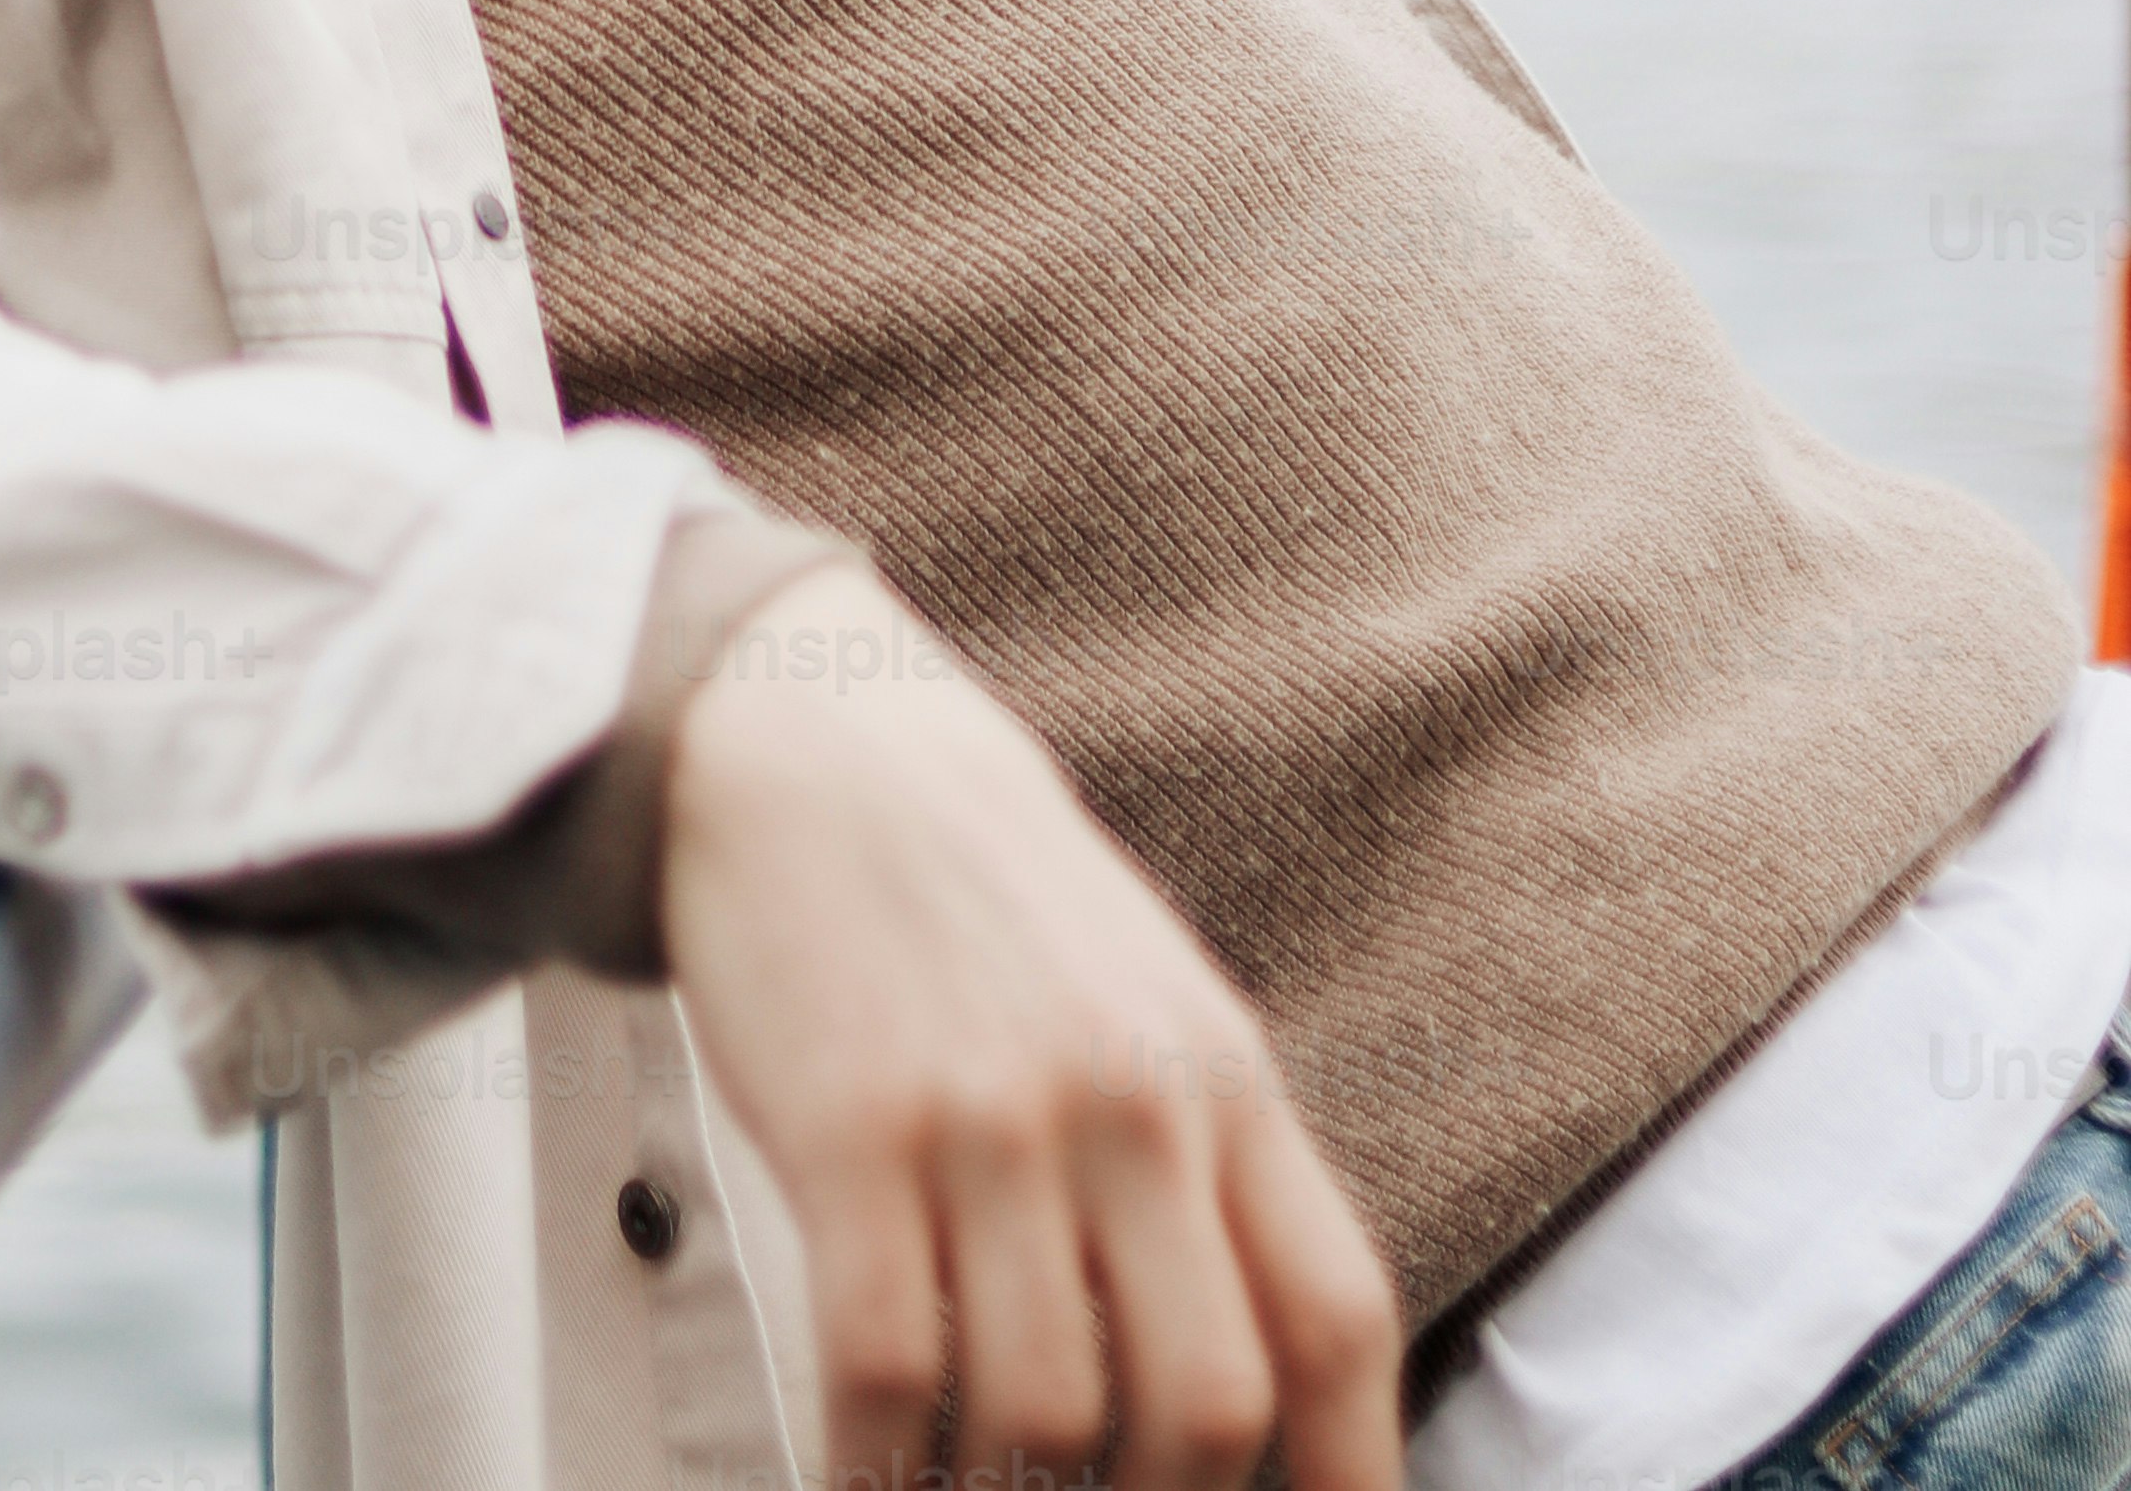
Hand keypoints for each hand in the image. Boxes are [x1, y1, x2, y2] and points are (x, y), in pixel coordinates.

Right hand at [660, 566, 1398, 1490]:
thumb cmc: (980, 892)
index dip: (1344, 1476)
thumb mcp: (1145, 1003)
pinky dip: (876, 1469)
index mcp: (1221, 1075)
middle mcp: (1128, 1101)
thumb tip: (1240, 1392)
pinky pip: (885, 1366)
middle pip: (1205, 1404)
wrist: (810, 738)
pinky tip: (867, 1479)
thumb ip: (1205, 1171)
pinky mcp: (852, 1126)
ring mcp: (989, 1116)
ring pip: (1044, 1412)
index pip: (1337, 1321)